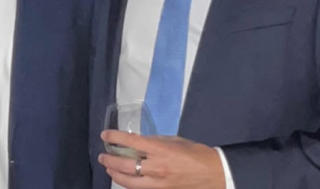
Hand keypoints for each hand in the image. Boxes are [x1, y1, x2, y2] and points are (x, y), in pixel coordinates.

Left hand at [98, 130, 224, 188]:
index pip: (131, 142)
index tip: (105, 135)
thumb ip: (155, 141)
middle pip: (124, 165)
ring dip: (115, 175)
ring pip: (129, 182)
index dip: (114, 137)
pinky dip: (129, 184)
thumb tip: (137, 141)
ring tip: (109, 169)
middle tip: (102, 156)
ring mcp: (159, 184)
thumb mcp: (175, 141)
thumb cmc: (197, 154)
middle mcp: (157, 168)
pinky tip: (124, 179)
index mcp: (161, 150)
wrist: (216, 175)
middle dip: (109, 160)